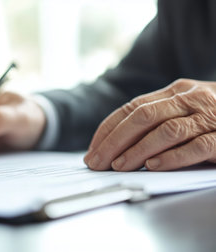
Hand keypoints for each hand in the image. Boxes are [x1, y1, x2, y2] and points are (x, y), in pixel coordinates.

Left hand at [84, 79, 215, 170]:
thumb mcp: (186, 110)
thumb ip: (159, 118)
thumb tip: (115, 143)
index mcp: (176, 91)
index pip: (132, 107)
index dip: (108, 129)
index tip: (92, 149)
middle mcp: (191, 98)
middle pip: (142, 117)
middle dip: (114, 141)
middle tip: (97, 162)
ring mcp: (211, 116)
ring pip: (166, 130)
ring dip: (137, 150)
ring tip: (119, 166)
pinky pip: (197, 146)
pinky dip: (173, 157)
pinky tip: (154, 166)